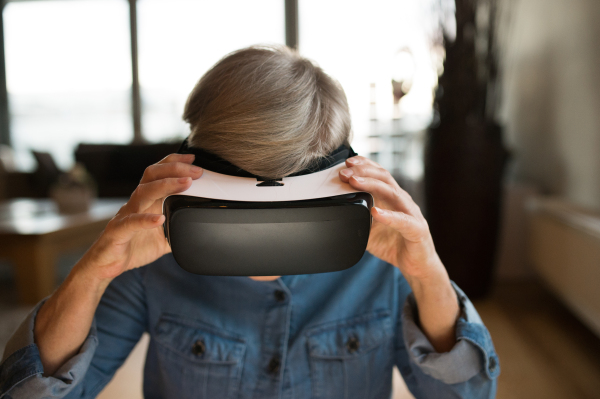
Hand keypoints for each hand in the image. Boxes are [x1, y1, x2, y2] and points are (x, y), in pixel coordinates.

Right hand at [78, 153, 202, 282]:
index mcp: (147, 201)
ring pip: (143, 192)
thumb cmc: (133, 246)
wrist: (107, 265)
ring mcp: (126, 215)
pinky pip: (131, 222)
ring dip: (165, 185)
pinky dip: (146, 219)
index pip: (159, 173)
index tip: (193, 159)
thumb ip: (181, 230)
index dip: (174, 163)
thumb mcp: (164, 238)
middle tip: (197, 171)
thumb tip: (202, 231)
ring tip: (185, 183)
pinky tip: (160, 219)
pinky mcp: (118, 231)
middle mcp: (136, 203)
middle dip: (175, 169)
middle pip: (152, 175)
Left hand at [338, 156, 443, 281]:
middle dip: (363, 172)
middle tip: (344, 172)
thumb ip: (357, 218)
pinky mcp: (417, 229)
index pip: (379, 174)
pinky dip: (388, 216)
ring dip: (371, 185)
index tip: (346, 163)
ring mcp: (411, 213)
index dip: (364, 165)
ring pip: (392, 192)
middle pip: (384, 177)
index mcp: (392, 197)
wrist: (417, 265)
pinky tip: (375, 212)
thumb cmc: (395, 243)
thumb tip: (336, 212)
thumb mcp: (370, 229)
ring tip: (355, 182)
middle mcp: (402, 201)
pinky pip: (402, 221)